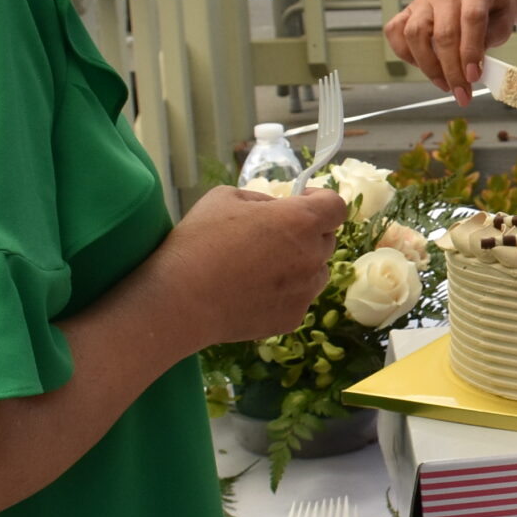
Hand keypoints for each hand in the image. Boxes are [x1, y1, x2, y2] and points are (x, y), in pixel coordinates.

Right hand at [147, 185, 347, 346]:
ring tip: (262, 267)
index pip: (336, 206)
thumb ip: (260, 198)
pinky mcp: (292, 319)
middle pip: (326, 240)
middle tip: (272, 236)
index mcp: (301, 221)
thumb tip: (274, 209)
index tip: (301, 201)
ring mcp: (305, 292)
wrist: (181, 300)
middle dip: (307, 233)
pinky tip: (252, 292)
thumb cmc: (200, 241)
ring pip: (316, 272)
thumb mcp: (226, 198)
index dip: (321, 200)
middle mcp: (312, 257)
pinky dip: (284, 293)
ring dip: (300, 265)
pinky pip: (298, 298)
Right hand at [385, 0, 515, 102]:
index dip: (471, 51)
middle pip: (443, 33)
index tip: (473, 77)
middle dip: (452, 70)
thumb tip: (468, 69)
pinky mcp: (409, 10)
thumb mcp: (502, 25)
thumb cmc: (494, 13)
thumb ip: (487, 42)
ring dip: (429, 66)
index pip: (471, 18)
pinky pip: (396, 31)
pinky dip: (406, 54)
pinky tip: (424, 67)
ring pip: (415, 33)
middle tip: (462, 93)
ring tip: (445, 84)